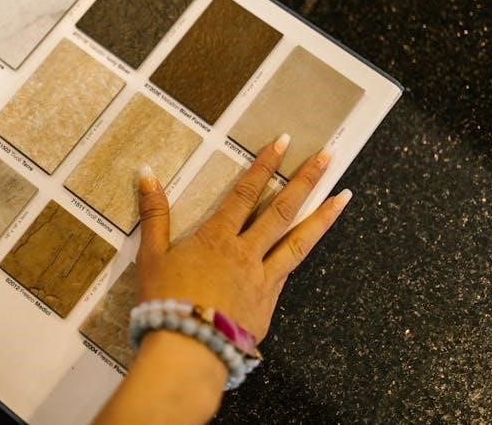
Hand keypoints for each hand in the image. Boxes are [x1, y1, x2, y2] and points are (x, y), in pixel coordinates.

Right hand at [136, 134, 351, 343]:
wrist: (187, 348)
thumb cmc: (164, 301)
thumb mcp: (150, 255)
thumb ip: (153, 213)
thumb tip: (147, 172)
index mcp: (217, 238)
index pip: (245, 193)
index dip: (264, 165)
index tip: (283, 143)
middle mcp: (245, 253)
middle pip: (281, 210)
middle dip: (305, 180)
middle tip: (327, 156)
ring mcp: (262, 278)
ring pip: (298, 242)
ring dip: (322, 217)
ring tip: (344, 196)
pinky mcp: (268, 304)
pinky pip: (288, 272)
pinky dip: (301, 254)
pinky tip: (310, 244)